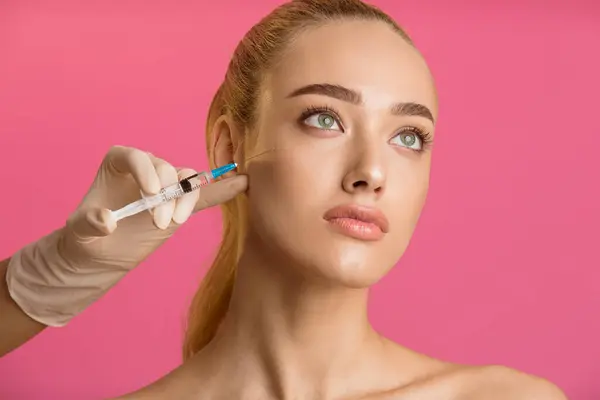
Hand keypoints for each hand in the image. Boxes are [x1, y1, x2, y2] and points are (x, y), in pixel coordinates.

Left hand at [6, 145, 246, 325]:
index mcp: (120, 162)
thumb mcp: (79, 232)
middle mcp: (147, 168)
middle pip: (167, 169)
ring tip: (176, 222)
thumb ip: (89, 223)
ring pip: (187, 181)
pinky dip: (221, 190)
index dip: (148, 170)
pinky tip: (242, 183)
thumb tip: (107, 220)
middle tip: (160, 222)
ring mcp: (167, 185)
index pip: (138, 157)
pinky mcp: (181, 204)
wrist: (102, 255)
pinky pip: (203, 195)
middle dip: (168, 194)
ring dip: (186, 199)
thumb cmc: (86, 237)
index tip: (151, 193)